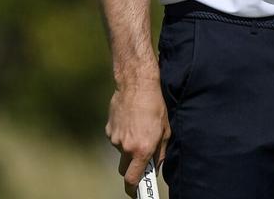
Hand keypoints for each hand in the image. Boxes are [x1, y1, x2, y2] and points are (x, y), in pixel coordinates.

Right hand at [106, 82, 169, 196]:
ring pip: (121, 152)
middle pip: (124, 170)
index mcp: (142, 150)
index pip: (132, 179)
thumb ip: (160, 153)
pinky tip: (130, 121)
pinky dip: (122, 135)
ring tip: (138, 128)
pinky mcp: (109, 129)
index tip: (137, 192)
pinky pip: (116, 139)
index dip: (134, 189)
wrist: (136, 85)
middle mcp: (126, 147)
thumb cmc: (155, 106)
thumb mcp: (165, 131)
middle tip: (140, 158)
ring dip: (128, 147)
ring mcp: (115, 138)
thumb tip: (156, 167)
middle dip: (132, 168)